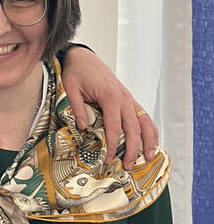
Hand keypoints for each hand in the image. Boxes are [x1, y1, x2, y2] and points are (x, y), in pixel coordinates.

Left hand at [60, 46, 158, 168]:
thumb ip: (77, 108)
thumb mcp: (70, 89)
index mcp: (109, 97)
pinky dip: (150, 129)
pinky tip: (152, 142)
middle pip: (133, 129)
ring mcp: (129, 98)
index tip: (107, 159)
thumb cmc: (77, 72)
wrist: (84, 57)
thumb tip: (82, 128)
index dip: (112, 145)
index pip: (114, 127)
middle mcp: (124, 98)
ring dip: (148, 141)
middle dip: (131, 149)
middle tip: (127, 166)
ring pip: (144, 123)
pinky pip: (143, 116)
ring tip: (148, 157)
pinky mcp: (129, 99)